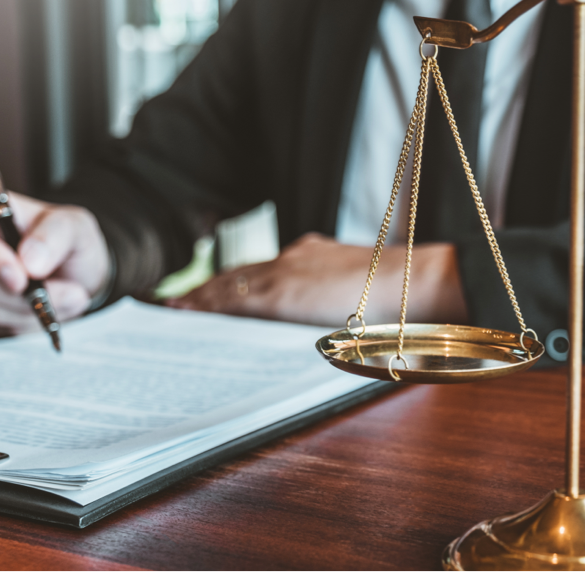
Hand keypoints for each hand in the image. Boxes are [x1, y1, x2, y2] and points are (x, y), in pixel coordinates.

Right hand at [0, 188, 110, 333]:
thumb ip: (55, 235)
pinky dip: (28, 320)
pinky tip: (51, 308)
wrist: (73, 270)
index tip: (21, 277)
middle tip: (72, 293)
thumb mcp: (74, 225)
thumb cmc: (67, 239)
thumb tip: (29, 262)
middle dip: (23, 294)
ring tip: (72, 297)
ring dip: (32, 309)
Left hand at [167, 232, 468, 327]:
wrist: (414, 283)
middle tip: (174, 303)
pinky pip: (233, 300)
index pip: (262, 271)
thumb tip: (326, 327)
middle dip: (206, 290)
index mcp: (312, 257)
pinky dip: (207, 305)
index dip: (232, 282)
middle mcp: (293, 259)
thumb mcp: (360, 295)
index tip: (208, 293)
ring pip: (229, 285)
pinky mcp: (281, 294)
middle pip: (238, 275)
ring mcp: (285, 273)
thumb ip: (335, 302)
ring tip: (170, 311)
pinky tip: (185, 314)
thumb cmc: (400, 296)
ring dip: (199, 298)